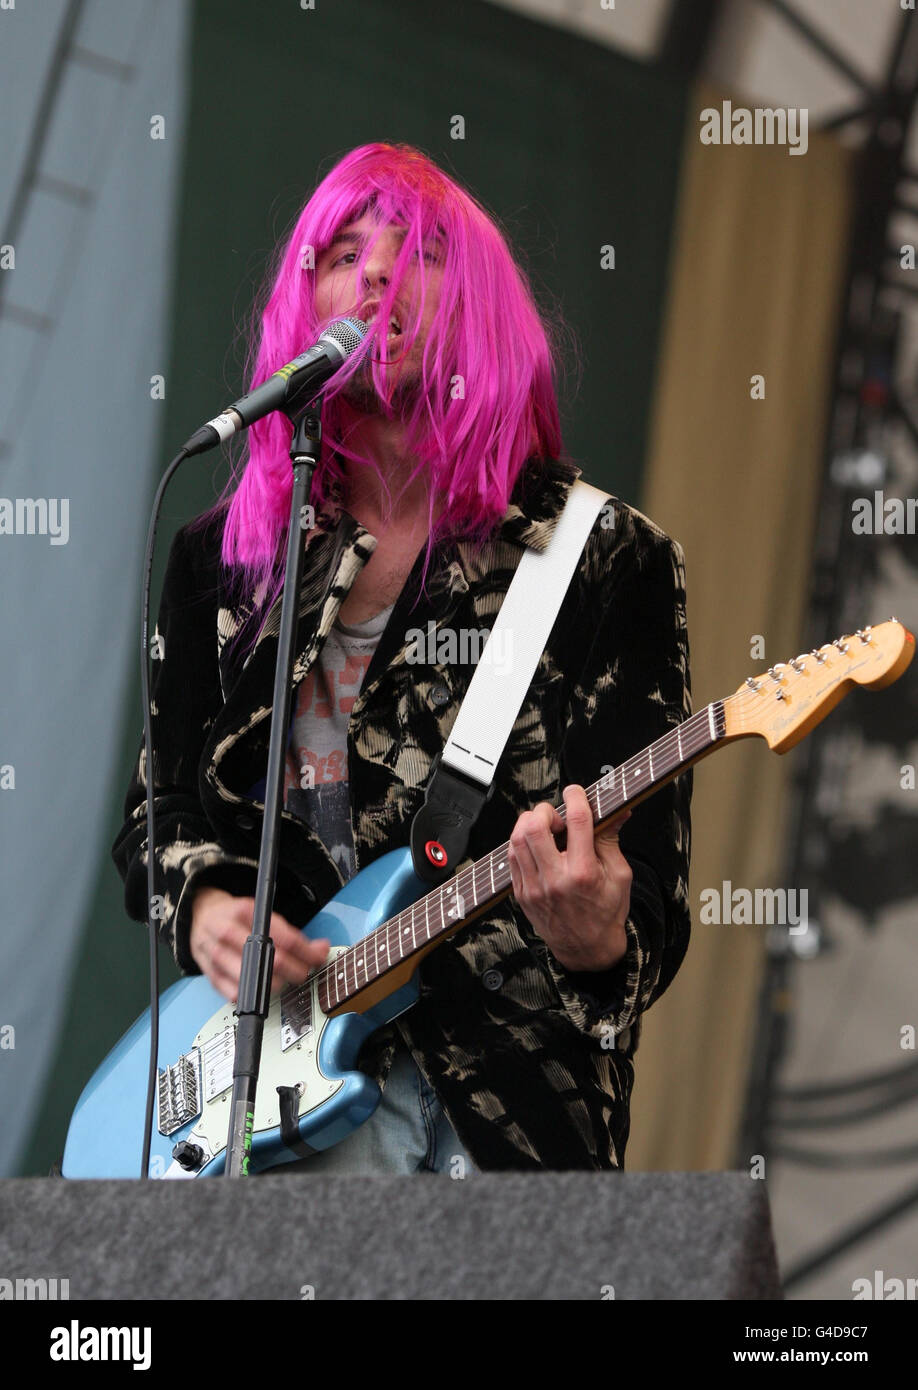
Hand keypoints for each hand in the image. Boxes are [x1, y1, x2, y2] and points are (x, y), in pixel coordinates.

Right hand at [189, 887, 329, 1002]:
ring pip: (256, 981)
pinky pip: (236, 994)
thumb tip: (320, 949)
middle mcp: (228, 934)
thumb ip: (290, 932)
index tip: (318, 958)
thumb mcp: (261, 912)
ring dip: (278, 985)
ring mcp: (217, 956)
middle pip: (273, 962)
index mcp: (245, 913)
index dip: (307, 953)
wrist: (201, 918)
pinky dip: (253, 995)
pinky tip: (260, 987)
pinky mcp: (211, 976)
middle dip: (296, 971)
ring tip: (284, 979)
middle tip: (304, 972)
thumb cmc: (234, 916)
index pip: (285, 939)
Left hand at [508, 785, 631, 971]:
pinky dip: (521, 843)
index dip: (576, 797)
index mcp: (583, 873)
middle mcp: (555, 879)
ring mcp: (534, 888)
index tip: (576, 791)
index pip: (576, 822)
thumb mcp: (619, 875)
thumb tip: (618, 811)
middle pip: (534, 828)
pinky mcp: (521, 893)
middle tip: (556, 817)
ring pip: (516, 840)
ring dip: (529, 825)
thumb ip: (611, 840)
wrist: (587, 950)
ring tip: (546, 830)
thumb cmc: (606, 913)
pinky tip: (537, 846)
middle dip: (544, 811)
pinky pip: (512, 858)